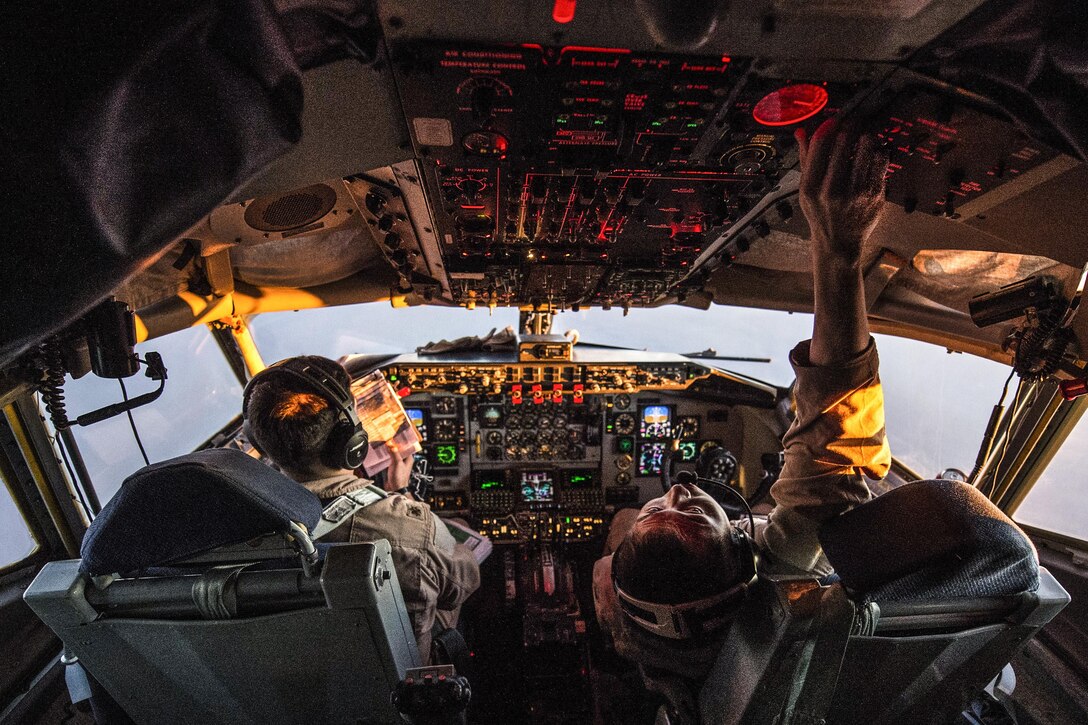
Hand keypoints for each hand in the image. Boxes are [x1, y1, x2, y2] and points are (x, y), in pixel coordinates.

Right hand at [384, 442, 414, 492]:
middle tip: (388, 440)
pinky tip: (382, 453)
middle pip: (399, 450)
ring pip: (394, 454)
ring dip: (390, 451)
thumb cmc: (400, 478)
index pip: (406, 447)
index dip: (401, 442)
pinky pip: (390, 459)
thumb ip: (394, 453)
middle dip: (394, 446)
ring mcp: (398, 464)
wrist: (395, 488)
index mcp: (409, 459)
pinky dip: (387, 456)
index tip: (395, 437)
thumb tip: (391, 445)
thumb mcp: (397, 463)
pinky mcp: (393, 467)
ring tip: (384, 445)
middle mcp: (404, 460)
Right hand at [795, 119, 887, 265]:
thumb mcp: (805, 190)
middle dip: (849, 128)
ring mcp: (855, 193)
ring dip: (865, 138)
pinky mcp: (874, 195)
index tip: (834, 120)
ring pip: (865, 148)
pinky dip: (877, 154)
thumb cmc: (820, 213)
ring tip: (863, 138)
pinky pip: (880, 162)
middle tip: (852, 123)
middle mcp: (832, 190)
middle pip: (844, 143)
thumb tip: (802, 131)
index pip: (820, 144)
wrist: (838, 243)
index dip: (829, 126)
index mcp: (811, 187)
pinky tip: (873, 155)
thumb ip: (806, 159)